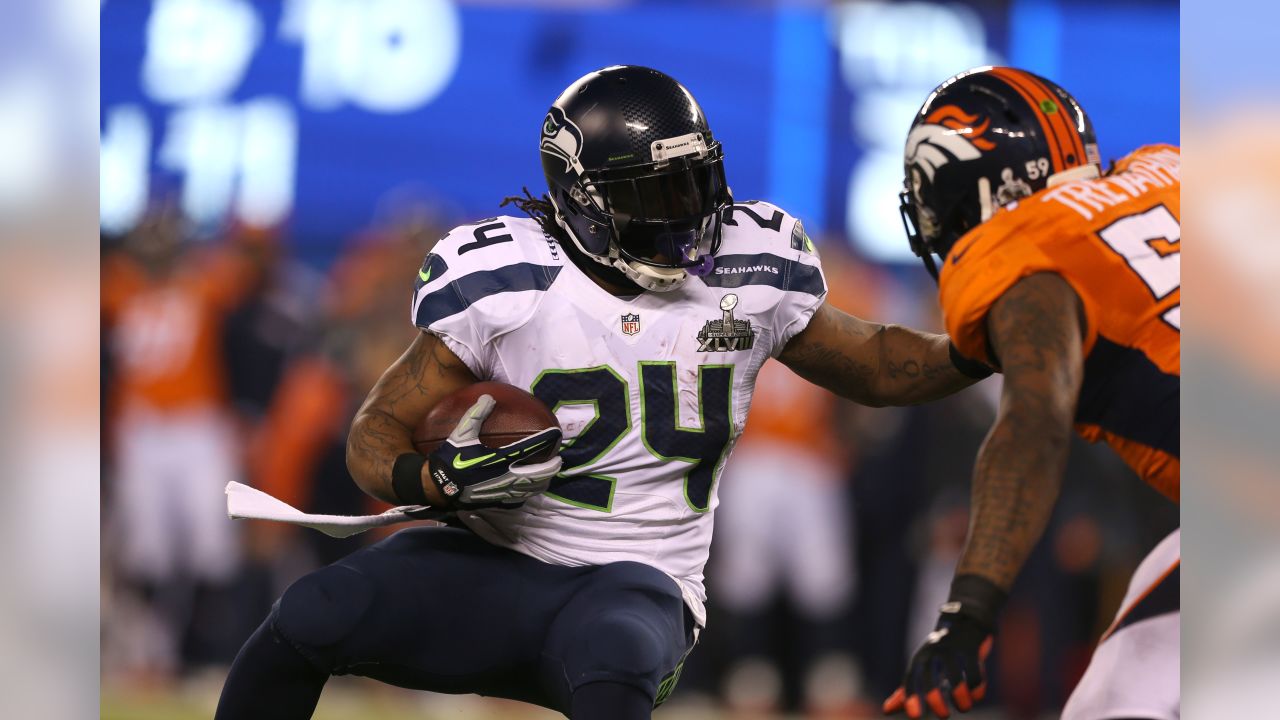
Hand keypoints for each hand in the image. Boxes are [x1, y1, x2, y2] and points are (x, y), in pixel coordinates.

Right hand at [426, 394, 561, 508]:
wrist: (439, 486)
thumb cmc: (450, 459)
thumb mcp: (461, 433)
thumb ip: (475, 415)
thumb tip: (488, 397)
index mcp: (499, 458)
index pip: (529, 448)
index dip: (545, 440)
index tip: (555, 434)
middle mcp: (505, 476)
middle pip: (537, 474)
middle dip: (551, 467)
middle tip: (559, 460)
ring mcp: (502, 491)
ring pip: (530, 489)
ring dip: (542, 482)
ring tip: (549, 476)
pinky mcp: (496, 500)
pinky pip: (518, 498)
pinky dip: (527, 493)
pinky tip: (528, 490)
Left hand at [884, 605, 993, 718]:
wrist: (965, 622)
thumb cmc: (939, 653)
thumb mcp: (920, 668)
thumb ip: (905, 691)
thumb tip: (886, 711)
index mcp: (920, 660)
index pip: (911, 680)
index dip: (911, 697)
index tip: (915, 716)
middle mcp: (933, 654)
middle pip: (930, 678)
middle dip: (936, 700)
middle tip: (944, 715)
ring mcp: (953, 651)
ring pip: (956, 679)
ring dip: (961, 699)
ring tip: (963, 706)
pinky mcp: (972, 650)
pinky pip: (975, 675)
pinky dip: (976, 690)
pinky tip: (975, 694)